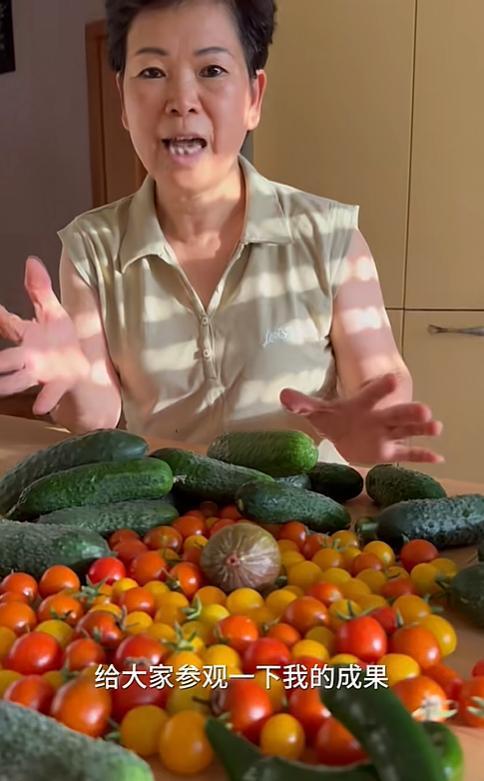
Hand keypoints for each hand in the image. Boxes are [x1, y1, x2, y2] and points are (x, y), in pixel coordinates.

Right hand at [0, 256, 89, 414]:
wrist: (80, 372)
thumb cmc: (61, 342)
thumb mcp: (54, 313)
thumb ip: (40, 289)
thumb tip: (31, 260)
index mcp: (27, 338)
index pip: (7, 324)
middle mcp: (28, 358)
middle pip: (5, 359)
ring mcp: (41, 374)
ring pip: (17, 380)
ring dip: (8, 383)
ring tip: (0, 387)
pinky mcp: (57, 386)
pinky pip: (48, 396)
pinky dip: (44, 400)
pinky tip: (40, 407)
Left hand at [280, 373, 443, 463]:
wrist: (344, 434)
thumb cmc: (335, 418)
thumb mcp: (318, 412)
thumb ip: (303, 403)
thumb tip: (283, 395)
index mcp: (363, 404)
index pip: (372, 394)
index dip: (381, 388)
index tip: (392, 379)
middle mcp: (379, 417)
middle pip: (396, 414)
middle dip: (409, 412)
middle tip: (425, 410)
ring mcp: (387, 434)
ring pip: (406, 430)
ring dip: (421, 430)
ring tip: (436, 427)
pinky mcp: (390, 452)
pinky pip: (408, 453)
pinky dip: (422, 455)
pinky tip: (439, 457)